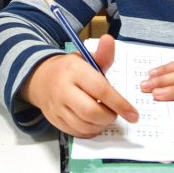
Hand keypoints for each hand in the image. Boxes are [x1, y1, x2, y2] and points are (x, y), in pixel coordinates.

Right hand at [21, 35, 138, 137]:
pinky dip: (89, 131)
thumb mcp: (85, 58)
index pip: (101, 89)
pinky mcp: (54, 120)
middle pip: (91, 112)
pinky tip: (93, 123)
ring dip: (100, 125)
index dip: (120, 104)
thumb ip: (102, 55)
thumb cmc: (70, 69)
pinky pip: (76, 132)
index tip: (133, 114)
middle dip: (109, 116)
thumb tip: (109, 40)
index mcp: (74, 70)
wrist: (40, 78)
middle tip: (114, 113)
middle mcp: (63, 89)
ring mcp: (57, 106)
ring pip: (84, 125)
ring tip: (104, 117)